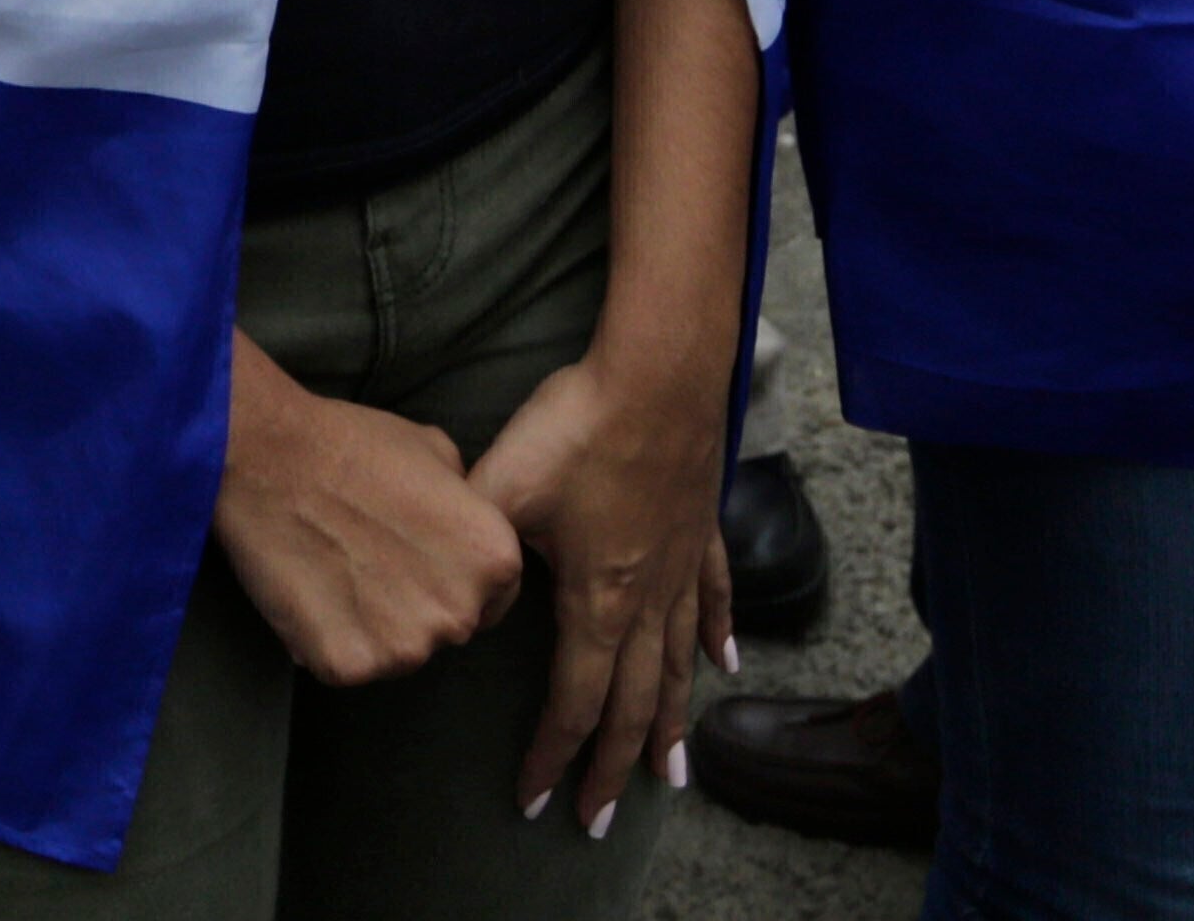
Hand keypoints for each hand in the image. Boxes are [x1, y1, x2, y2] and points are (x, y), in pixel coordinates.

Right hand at [212, 340, 522, 691]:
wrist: (270, 456)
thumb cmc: (351, 443)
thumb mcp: (437, 451)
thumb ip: (465, 502)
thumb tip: (459, 524)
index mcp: (493, 558)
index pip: (493, 598)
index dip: (451, 579)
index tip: (416, 563)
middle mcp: (460, 612)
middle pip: (446, 629)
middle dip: (414, 606)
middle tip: (369, 563)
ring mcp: (405, 646)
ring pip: (396, 654)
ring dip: (372, 627)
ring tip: (335, 572)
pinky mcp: (350, 665)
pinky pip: (347, 665)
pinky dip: (328, 640)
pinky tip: (310, 592)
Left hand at [466, 344, 726, 835]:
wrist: (657, 373)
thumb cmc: (578, 427)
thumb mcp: (504, 488)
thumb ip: (481, 557)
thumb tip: (469, 608)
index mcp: (598, 600)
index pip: (574, 701)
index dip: (554, 755)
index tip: (537, 800)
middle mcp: (648, 598)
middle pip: (632, 704)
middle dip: (612, 767)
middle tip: (599, 822)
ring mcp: (682, 566)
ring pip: (679, 665)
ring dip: (672, 724)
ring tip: (672, 774)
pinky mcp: (701, 529)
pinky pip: (715, 599)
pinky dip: (718, 638)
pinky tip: (725, 666)